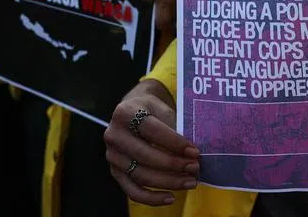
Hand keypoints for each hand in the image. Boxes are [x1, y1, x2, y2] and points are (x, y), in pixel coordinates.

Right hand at [105, 82, 199, 205]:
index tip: (194, 152)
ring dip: (168, 182)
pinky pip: (132, 191)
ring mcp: (112, 156)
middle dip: (173, 164)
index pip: (152, 130)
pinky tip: (171, 198)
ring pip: (140, 175)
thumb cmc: (152, 112)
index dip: (174, 142)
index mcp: (125, 113)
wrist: (134, 114)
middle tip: (194, 168)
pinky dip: (152, 198)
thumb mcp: (162, 110)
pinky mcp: (115, 172)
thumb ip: (176, 127)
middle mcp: (114, 135)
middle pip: (144, 155)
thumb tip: (194, 153)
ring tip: (190, 181)